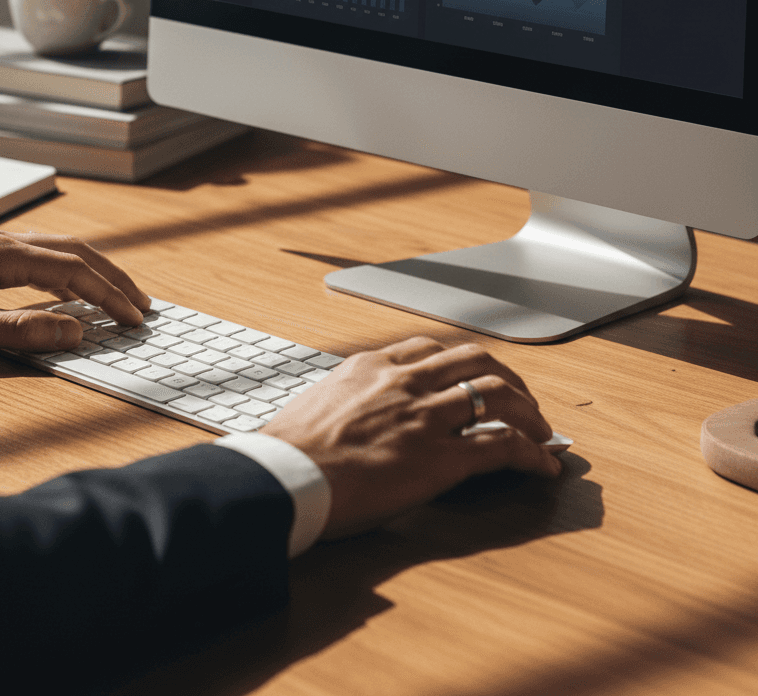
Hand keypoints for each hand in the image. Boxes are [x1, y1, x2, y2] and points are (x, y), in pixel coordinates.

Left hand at [0, 230, 150, 353]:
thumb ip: (21, 331)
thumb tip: (75, 331)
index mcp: (2, 254)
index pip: (73, 270)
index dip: (108, 294)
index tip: (134, 317)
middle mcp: (4, 241)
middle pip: (76, 251)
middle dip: (114, 277)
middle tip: (143, 303)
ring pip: (61, 249)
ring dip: (95, 270)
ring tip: (120, 293)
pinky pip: (42, 255)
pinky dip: (71, 269)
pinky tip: (74, 285)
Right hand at [260, 336, 561, 539]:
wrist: (282, 477)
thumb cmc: (287, 451)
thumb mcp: (317, 405)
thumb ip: (345, 401)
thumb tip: (348, 418)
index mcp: (371, 366)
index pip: (429, 348)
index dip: (461, 362)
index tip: (470, 375)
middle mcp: (403, 381)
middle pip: (474, 359)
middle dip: (507, 377)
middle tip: (519, 399)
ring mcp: (424, 416)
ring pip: (496, 393)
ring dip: (528, 411)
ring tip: (541, 430)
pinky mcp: (439, 457)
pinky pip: (501, 446)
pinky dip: (531, 453)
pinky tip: (543, 466)